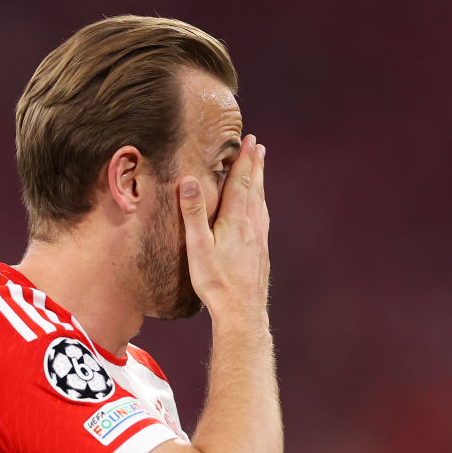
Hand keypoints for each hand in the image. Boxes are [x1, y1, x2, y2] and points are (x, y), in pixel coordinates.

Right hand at [179, 134, 269, 320]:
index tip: (248, 141)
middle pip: (255, 188)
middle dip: (255, 165)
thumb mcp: (198, 246)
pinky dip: (260, 203)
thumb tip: (189, 181)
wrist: (241, 311)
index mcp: (236, 221)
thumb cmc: (215, 281)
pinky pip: (262, 218)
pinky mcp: (260, 252)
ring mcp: (259, 239)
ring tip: (260, 169)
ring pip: (260, 202)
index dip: (244, 160)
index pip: (241, 182)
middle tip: (258, 146)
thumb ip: (194, 212)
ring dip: (259, 183)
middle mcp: (251, 226)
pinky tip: (259, 209)